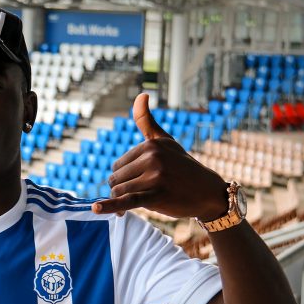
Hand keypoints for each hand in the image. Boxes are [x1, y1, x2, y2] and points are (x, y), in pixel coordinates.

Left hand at [91, 93, 227, 220]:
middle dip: (123, 189)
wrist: (207, 191)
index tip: (138, 182)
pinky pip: (127, 201)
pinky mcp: (157, 195)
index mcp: (150, 145)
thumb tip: (141, 94)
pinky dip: (110, 206)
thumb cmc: (182, 166)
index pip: (118, 165)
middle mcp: (152, 158)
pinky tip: (95, 208)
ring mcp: (155, 177)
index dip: (124, 177)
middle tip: (141, 194)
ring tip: (139, 202)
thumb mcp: (165, 141)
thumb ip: (147, 121)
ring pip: (120, 191)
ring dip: (122, 201)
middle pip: (116, 179)